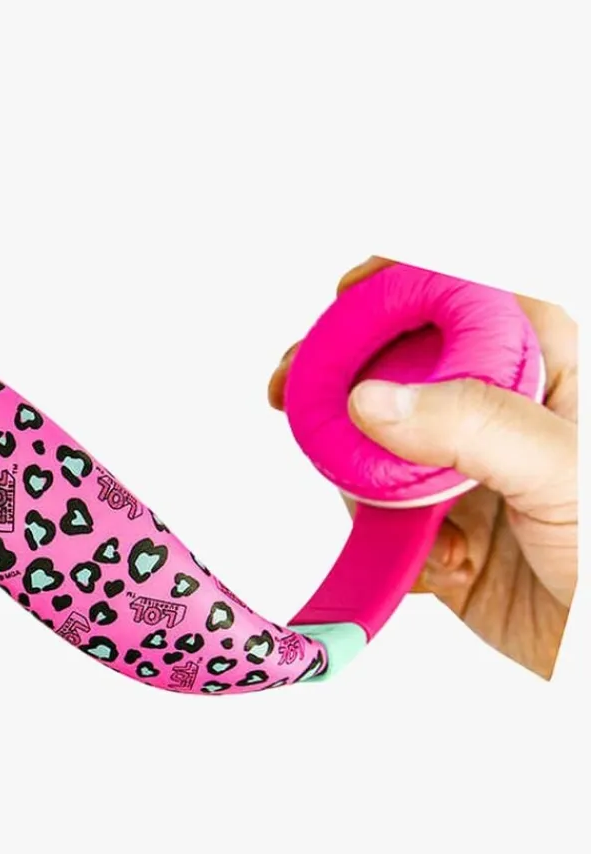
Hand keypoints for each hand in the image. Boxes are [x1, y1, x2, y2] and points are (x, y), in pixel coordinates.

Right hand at [269, 258, 577, 678]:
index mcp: (545, 373)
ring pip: (378, 456)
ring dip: (359, 480)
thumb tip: (370, 400)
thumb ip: (472, 425)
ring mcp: (470, 482)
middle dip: (344, 381)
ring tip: (373, 505)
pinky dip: (384, 547)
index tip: (345, 295)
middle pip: (402, 374)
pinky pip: (385, 531)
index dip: (403, 288)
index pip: (466, 301)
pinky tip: (426, 565)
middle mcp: (501, 420)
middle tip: (292, 389)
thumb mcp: (562, 469)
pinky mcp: (448, 546)